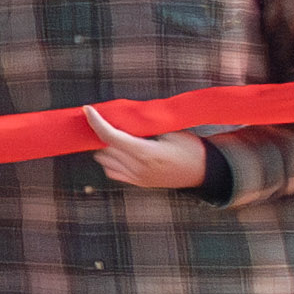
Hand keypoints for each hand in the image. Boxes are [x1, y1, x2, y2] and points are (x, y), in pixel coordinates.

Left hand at [85, 114, 215, 191]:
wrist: (205, 172)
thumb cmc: (191, 148)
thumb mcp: (170, 132)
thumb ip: (145, 126)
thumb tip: (123, 114)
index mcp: (146, 153)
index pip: (111, 137)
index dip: (96, 122)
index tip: (88, 110)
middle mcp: (138, 168)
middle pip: (104, 148)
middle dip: (103, 133)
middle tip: (108, 120)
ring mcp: (137, 178)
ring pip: (104, 161)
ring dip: (106, 147)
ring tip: (119, 136)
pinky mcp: (138, 183)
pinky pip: (112, 171)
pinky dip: (110, 160)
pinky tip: (122, 151)